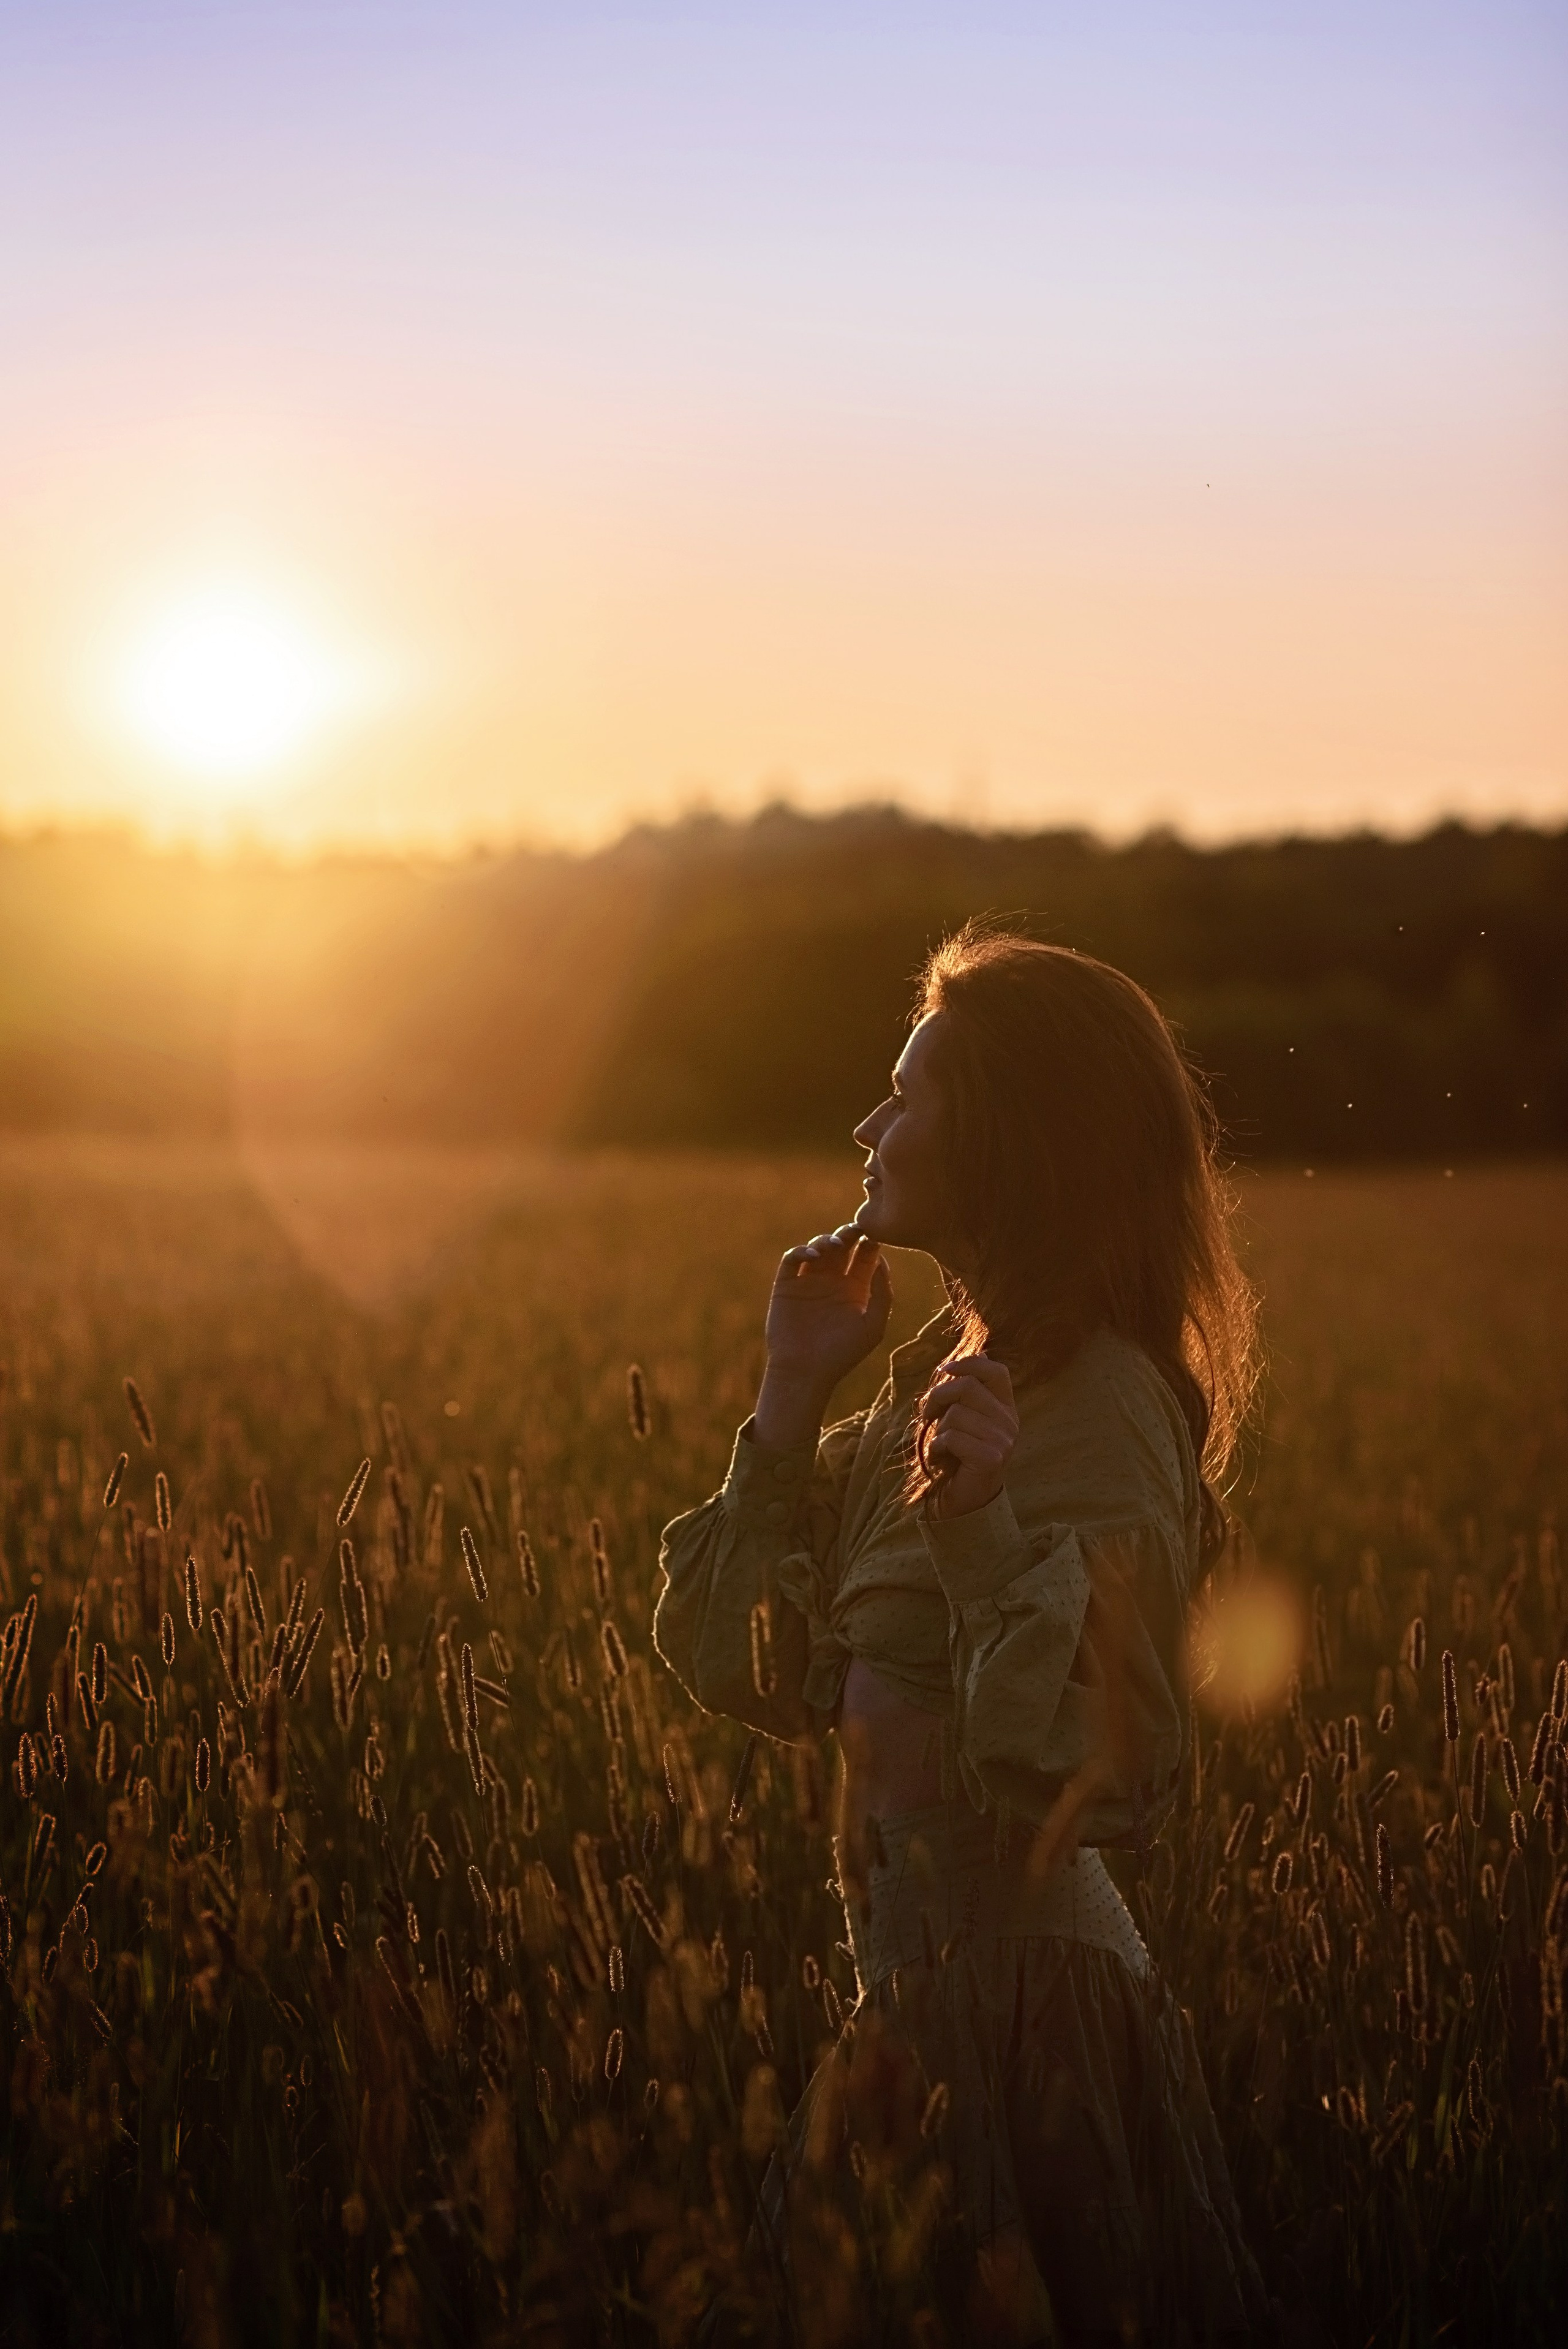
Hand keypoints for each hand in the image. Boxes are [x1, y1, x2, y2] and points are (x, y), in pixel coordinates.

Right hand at [756, 1227, 892, 1443]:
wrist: (805, 1372)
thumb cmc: (843, 1354)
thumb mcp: (873, 1325)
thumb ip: (882, 1293)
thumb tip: (882, 1259)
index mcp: (856, 1289)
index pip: (865, 1256)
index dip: (871, 1242)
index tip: (875, 1234)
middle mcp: (833, 1282)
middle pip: (843, 1246)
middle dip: (850, 1234)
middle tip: (856, 1229)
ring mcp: (809, 1281)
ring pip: (819, 1247)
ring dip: (827, 1240)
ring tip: (835, 1245)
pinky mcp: (787, 1285)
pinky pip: (792, 1258)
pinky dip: (801, 1251)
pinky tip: (813, 1256)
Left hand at [920, 1351, 1017, 1517]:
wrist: (962, 1501)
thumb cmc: (957, 1457)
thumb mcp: (961, 1419)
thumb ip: (965, 1392)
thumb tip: (976, 1354)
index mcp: (1005, 1408)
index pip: (996, 1372)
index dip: (970, 1364)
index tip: (944, 1370)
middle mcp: (1009, 1422)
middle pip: (968, 1388)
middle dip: (938, 1397)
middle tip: (926, 1414)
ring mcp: (1004, 1441)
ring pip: (956, 1414)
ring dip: (937, 1430)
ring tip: (940, 1446)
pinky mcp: (992, 1458)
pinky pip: (953, 1437)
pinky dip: (937, 1447)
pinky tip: (940, 1458)